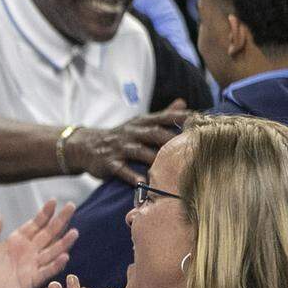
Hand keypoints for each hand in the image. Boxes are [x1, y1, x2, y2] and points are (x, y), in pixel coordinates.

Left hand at [0, 202, 77, 287]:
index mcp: (15, 242)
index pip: (34, 224)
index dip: (44, 213)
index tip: (54, 201)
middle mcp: (26, 253)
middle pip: (47, 234)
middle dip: (59, 221)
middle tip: (72, 206)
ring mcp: (30, 267)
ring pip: (51, 252)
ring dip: (63, 243)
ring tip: (74, 232)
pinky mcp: (29, 282)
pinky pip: (45, 272)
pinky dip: (55, 266)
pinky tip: (64, 257)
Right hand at [65, 100, 187, 185]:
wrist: (86, 146)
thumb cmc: (121, 137)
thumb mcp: (139, 123)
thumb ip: (162, 115)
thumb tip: (184, 103)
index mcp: (141, 122)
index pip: (164, 117)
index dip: (182, 118)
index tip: (200, 120)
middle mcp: (132, 132)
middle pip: (154, 134)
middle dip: (172, 139)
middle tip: (191, 146)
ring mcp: (120, 147)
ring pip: (139, 152)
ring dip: (154, 159)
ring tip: (170, 167)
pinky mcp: (109, 162)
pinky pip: (122, 170)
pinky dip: (132, 176)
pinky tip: (142, 183)